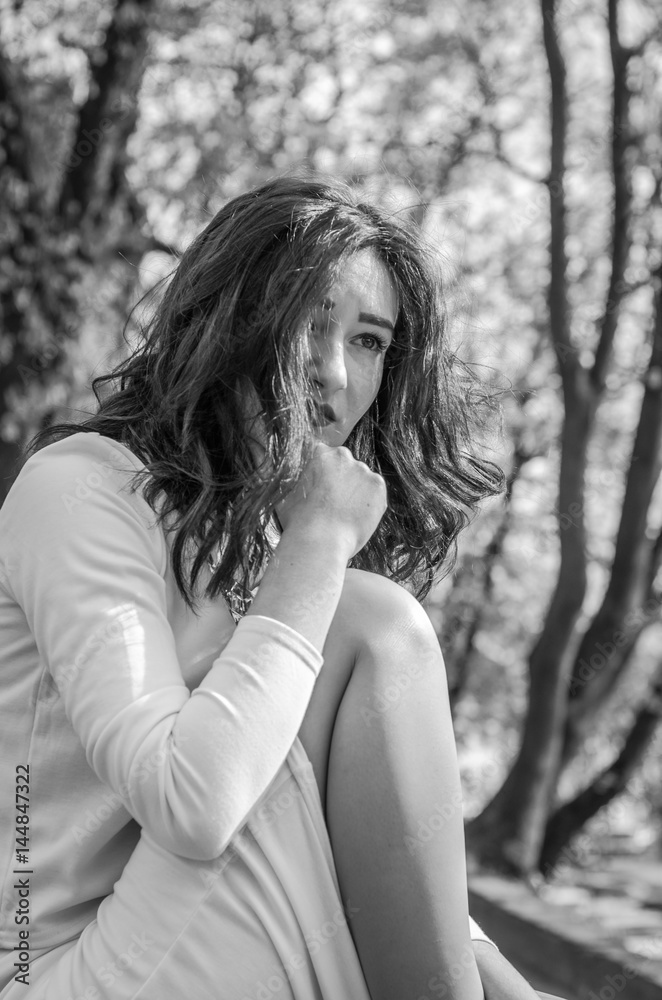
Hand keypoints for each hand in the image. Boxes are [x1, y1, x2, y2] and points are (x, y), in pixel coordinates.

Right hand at [275, 442, 386, 557]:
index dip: (323, 474)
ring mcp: (363, 470)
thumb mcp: (287, 493)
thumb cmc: (299, 520)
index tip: (321, 489)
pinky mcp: (378, 486)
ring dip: (356, 492)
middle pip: (346, 466)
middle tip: (333, 503)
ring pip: (362, 480)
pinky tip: (356, 517)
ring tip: (345, 514)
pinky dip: (369, 504)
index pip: (325, 455)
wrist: (322, 538)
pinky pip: (375, 493)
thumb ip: (297, 481)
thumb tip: (296, 482)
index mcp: (320, 453)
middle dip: (341, 481)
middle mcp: (344, 456)